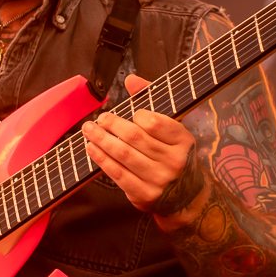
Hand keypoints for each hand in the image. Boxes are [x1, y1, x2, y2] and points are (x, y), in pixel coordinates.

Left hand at [81, 74, 202, 220]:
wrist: (186, 197)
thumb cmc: (173, 154)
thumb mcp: (173, 128)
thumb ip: (152, 100)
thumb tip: (130, 79)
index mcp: (183, 141)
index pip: (154, 123)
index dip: (136, 115)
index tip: (129, 113)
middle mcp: (173, 161)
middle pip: (135, 137)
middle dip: (112, 125)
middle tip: (100, 118)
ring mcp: (159, 180)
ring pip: (123, 154)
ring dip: (101, 140)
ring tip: (89, 130)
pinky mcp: (144, 195)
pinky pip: (118, 174)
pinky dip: (101, 159)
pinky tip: (92, 149)